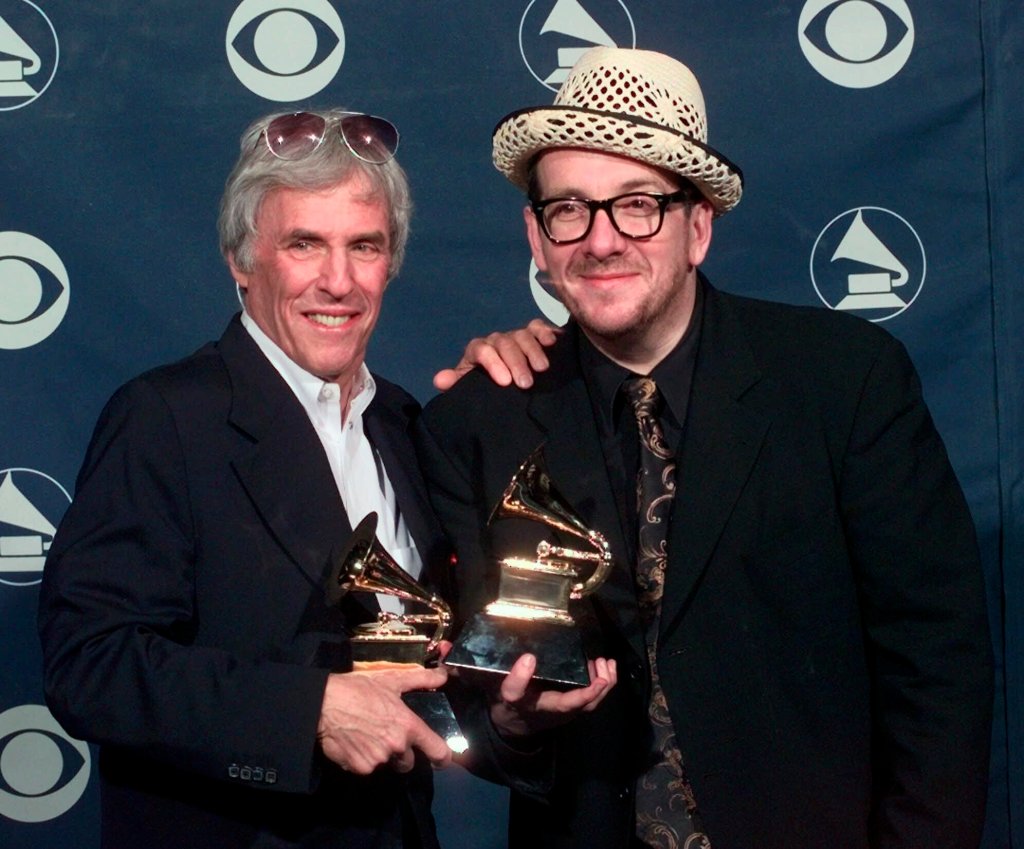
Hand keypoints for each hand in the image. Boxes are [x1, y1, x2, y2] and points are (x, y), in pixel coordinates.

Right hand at [317, 664, 450, 773]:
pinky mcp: (360, 768)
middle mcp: (396, 746)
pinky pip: (368, 768)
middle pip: (408, 762)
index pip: (437, 750)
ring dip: (382, 755)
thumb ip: (420, 680)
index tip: (442, 760)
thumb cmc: (358, 689)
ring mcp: (378, 760)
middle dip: (401, 753)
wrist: (323, 704)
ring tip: (367, 735)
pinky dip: (363, 759)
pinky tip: (355, 743)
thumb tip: (444, 675)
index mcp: (408, 726)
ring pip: (387, 764)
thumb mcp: (391, 680)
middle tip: (387, 736)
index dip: (443, 758)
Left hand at [433, 319, 560, 390]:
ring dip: (533, 351)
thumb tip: (439, 380)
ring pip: (522, 335)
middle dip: (516, 362)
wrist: (503, 384)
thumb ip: (456, 383)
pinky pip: (537, 327)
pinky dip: (545, 332)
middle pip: (504, 343)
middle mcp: (496, 340)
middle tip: (526, 384)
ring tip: (542, 369)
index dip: (492, 363)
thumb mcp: (469, 387)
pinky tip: (553, 343)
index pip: (481, 350)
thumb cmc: (485, 386)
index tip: (505, 382)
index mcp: (478, 350)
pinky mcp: (533, 334)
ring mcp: (515, 336)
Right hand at [489, 653, 616, 738]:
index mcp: (548, 708)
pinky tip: (601, 665)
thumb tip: (529, 658)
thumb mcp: (508, 694)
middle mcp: (563, 711)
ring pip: (592, 702)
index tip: (600, 681)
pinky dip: (600, 682)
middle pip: (589, 705)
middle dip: (602, 686)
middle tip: (603, 661)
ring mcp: (569, 708)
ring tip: (606, 661)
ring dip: (604, 683)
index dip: (586, 694)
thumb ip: (516, 680)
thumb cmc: (513, 705)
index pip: (569, 704)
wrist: (514, 721)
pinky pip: (591, 697)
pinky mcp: (572, 702)